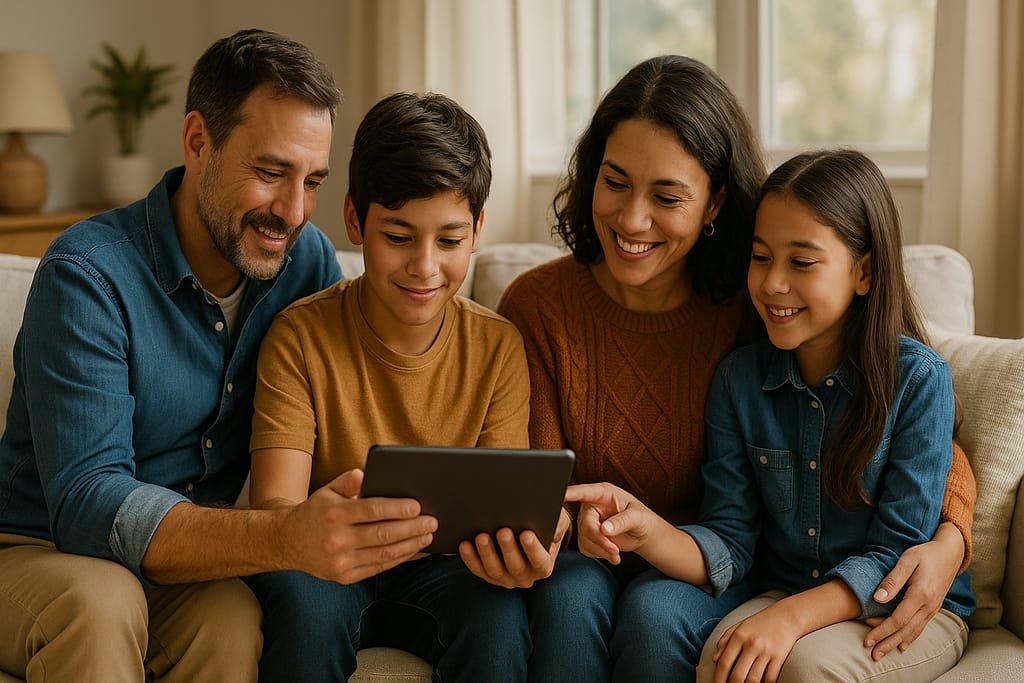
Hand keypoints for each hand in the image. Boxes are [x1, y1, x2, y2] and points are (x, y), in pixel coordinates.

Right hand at [281, 469, 436, 583]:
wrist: (288, 542)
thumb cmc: (316, 512)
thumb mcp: (327, 490)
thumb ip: (349, 481)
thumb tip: (367, 475)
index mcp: (334, 514)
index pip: (372, 510)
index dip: (397, 509)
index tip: (418, 506)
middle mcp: (337, 539)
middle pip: (382, 534)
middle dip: (412, 528)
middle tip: (432, 521)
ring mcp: (341, 561)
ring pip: (384, 554)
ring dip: (410, 545)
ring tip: (428, 535)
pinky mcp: (345, 576)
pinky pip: (378, 567)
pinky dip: (399, 559)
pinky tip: (413, 549)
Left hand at [458, 507, 570, 587]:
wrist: (529, 531)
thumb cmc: (545, 524)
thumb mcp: (558, 522)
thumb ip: (559, 524)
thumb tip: (554, 524)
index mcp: (544, 566)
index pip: (540, 561)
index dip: (533, 549)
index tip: (527, 534)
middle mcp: (525, 577)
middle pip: (515, 566)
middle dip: (508, 549)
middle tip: (503, 531)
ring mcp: (505, 578)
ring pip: (494, 570)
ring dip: (487, 554)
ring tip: (481, 536)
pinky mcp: (488, 575)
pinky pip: (478, 569)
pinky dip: (470, 558)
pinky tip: (465, 544)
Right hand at [564, 482, 658, 562]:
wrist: (640, 533)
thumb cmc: (640, 518)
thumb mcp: (637, 517)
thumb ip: (622, 521)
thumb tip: (605, 529)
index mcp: (602, 493)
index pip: (584, 492)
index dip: (572, 493)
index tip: (563, 495)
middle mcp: (591, 506)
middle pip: (585, 524)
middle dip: (599, 540)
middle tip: (614, 550)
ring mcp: (587, 522)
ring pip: (584, 538)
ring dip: (601, 549)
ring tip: (616, 553)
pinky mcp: (587, 536)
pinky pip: (586, 548)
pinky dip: (599, 554)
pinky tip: (612, 555)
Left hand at [712, 603, 802, 682]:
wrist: (787, 616)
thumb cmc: (760, 622)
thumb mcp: (739, 627)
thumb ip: (725, 641)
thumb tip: (715, 659)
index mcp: (739, 636)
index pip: (724, 663)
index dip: (719, 678)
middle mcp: (752, 644)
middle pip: (738, 675)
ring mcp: (766, 652)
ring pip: (753, 679)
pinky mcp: (779, 658)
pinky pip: (770, 678)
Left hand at [863, 522, 963, 659]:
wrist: (950, 553)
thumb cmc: (926, 554)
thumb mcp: (907, 560)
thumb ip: (893, 580)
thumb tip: (877, 599)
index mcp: (921, 594)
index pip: (898, 619)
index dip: (882, 631)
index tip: (867, 640)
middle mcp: (929, 606)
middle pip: (905, 630)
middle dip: (887, 643)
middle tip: (872, 655)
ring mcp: (933, 608)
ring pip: (913, 631)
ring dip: (896, 643)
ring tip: (882, 653)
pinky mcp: (934, 608)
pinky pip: (921, 627)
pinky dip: (910, 638)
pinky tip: (902, 645)